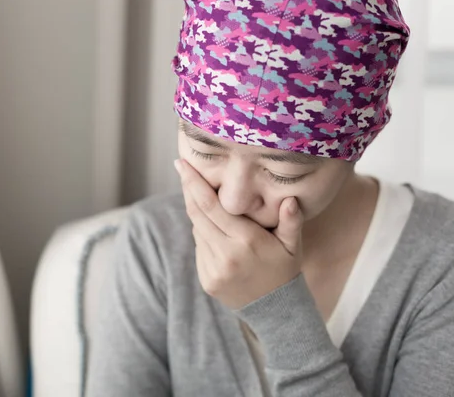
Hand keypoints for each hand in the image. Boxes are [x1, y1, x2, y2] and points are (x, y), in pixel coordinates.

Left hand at [175, 158, 303, 309]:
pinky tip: (216, 233)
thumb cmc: (285, 269)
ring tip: (208, 202)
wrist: (276, 311)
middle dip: (188, 190)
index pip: (211, 206)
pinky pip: (199, 248)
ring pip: (197, 230)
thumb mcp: (292, 245)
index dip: (194, 184)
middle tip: (183, 168)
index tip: (183, 164)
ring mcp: (213, 269)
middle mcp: (226, 255)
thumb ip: (291, 222)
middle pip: (197, 214)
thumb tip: (291, 199)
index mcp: (246, 241)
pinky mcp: (206, 280)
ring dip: (199, 213)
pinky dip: (203, 235)